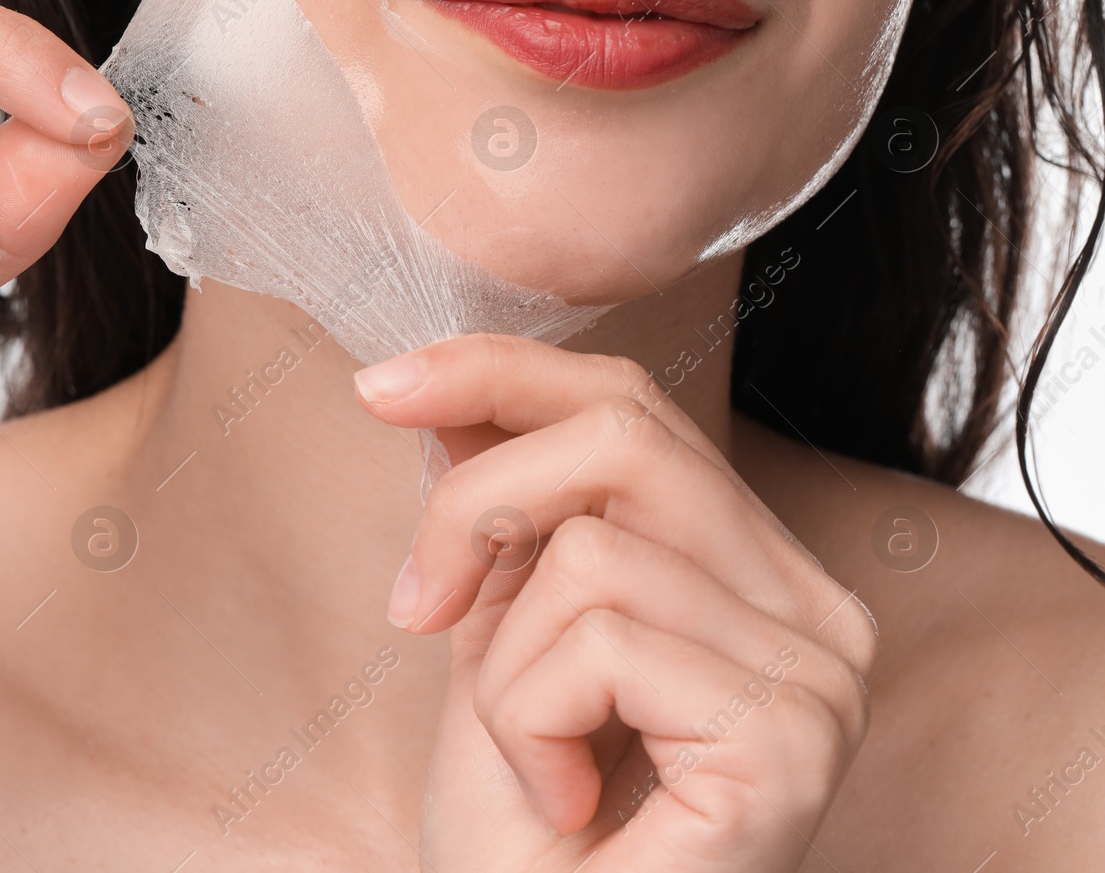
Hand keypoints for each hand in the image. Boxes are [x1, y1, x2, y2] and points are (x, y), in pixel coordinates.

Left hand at [354, 335, 876, 871]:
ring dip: (506, 669)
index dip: (500, 373)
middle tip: (415, 607)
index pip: (635, 408)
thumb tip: (448, 390)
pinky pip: (600, 640)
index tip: (381, 384)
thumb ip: (502, 520)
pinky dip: (531, 721)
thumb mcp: (497, 641)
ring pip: (590, 552)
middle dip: (477, 503)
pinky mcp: (787, 732)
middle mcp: (814, 609)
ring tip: (538, 763)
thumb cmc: (527, 836)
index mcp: (757, 576)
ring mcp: (818, 671)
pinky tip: (566, 801)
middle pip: (624, 435)